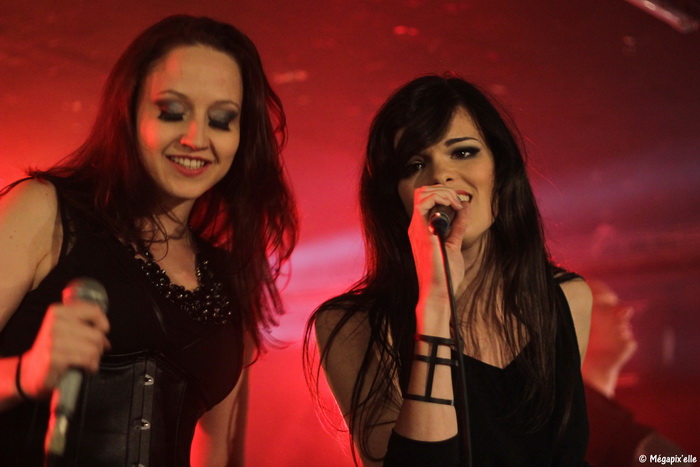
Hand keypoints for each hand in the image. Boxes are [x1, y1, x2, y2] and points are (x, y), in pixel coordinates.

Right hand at [20, 301, 109, 398]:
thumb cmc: (52, 349)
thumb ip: (83, 322)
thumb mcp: (65, 329)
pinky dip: (91, 365)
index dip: (103, 323)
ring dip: (95, 357)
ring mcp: (53, 341)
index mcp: (58, 312)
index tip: (102, 331)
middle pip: (96, 334)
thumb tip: (104, 329)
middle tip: (94, 352)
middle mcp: (55, 323)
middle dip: (100, 346)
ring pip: (93, 348)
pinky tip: (86, 367)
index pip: (93, 310)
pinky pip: (86, 359)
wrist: (30, 372)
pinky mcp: (55, 358)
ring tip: (89, 361)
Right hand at [407, 185, 468, 331]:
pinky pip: (425, 202)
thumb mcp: (454, 243)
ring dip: (444, 192)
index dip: (444, 193)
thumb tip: (465, 207)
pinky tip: (455, 207)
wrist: (439, 292)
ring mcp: (417, 228)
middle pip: (422, 192)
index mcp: (421, 229)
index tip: (462, 201)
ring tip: (458, 203)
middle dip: (444, 189)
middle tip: (460, 200)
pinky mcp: (422, 231)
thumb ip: (458, 225)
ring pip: (422, 192)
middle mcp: (416, 226)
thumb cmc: (445, 274)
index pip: (426, 199)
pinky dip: (442, 197)